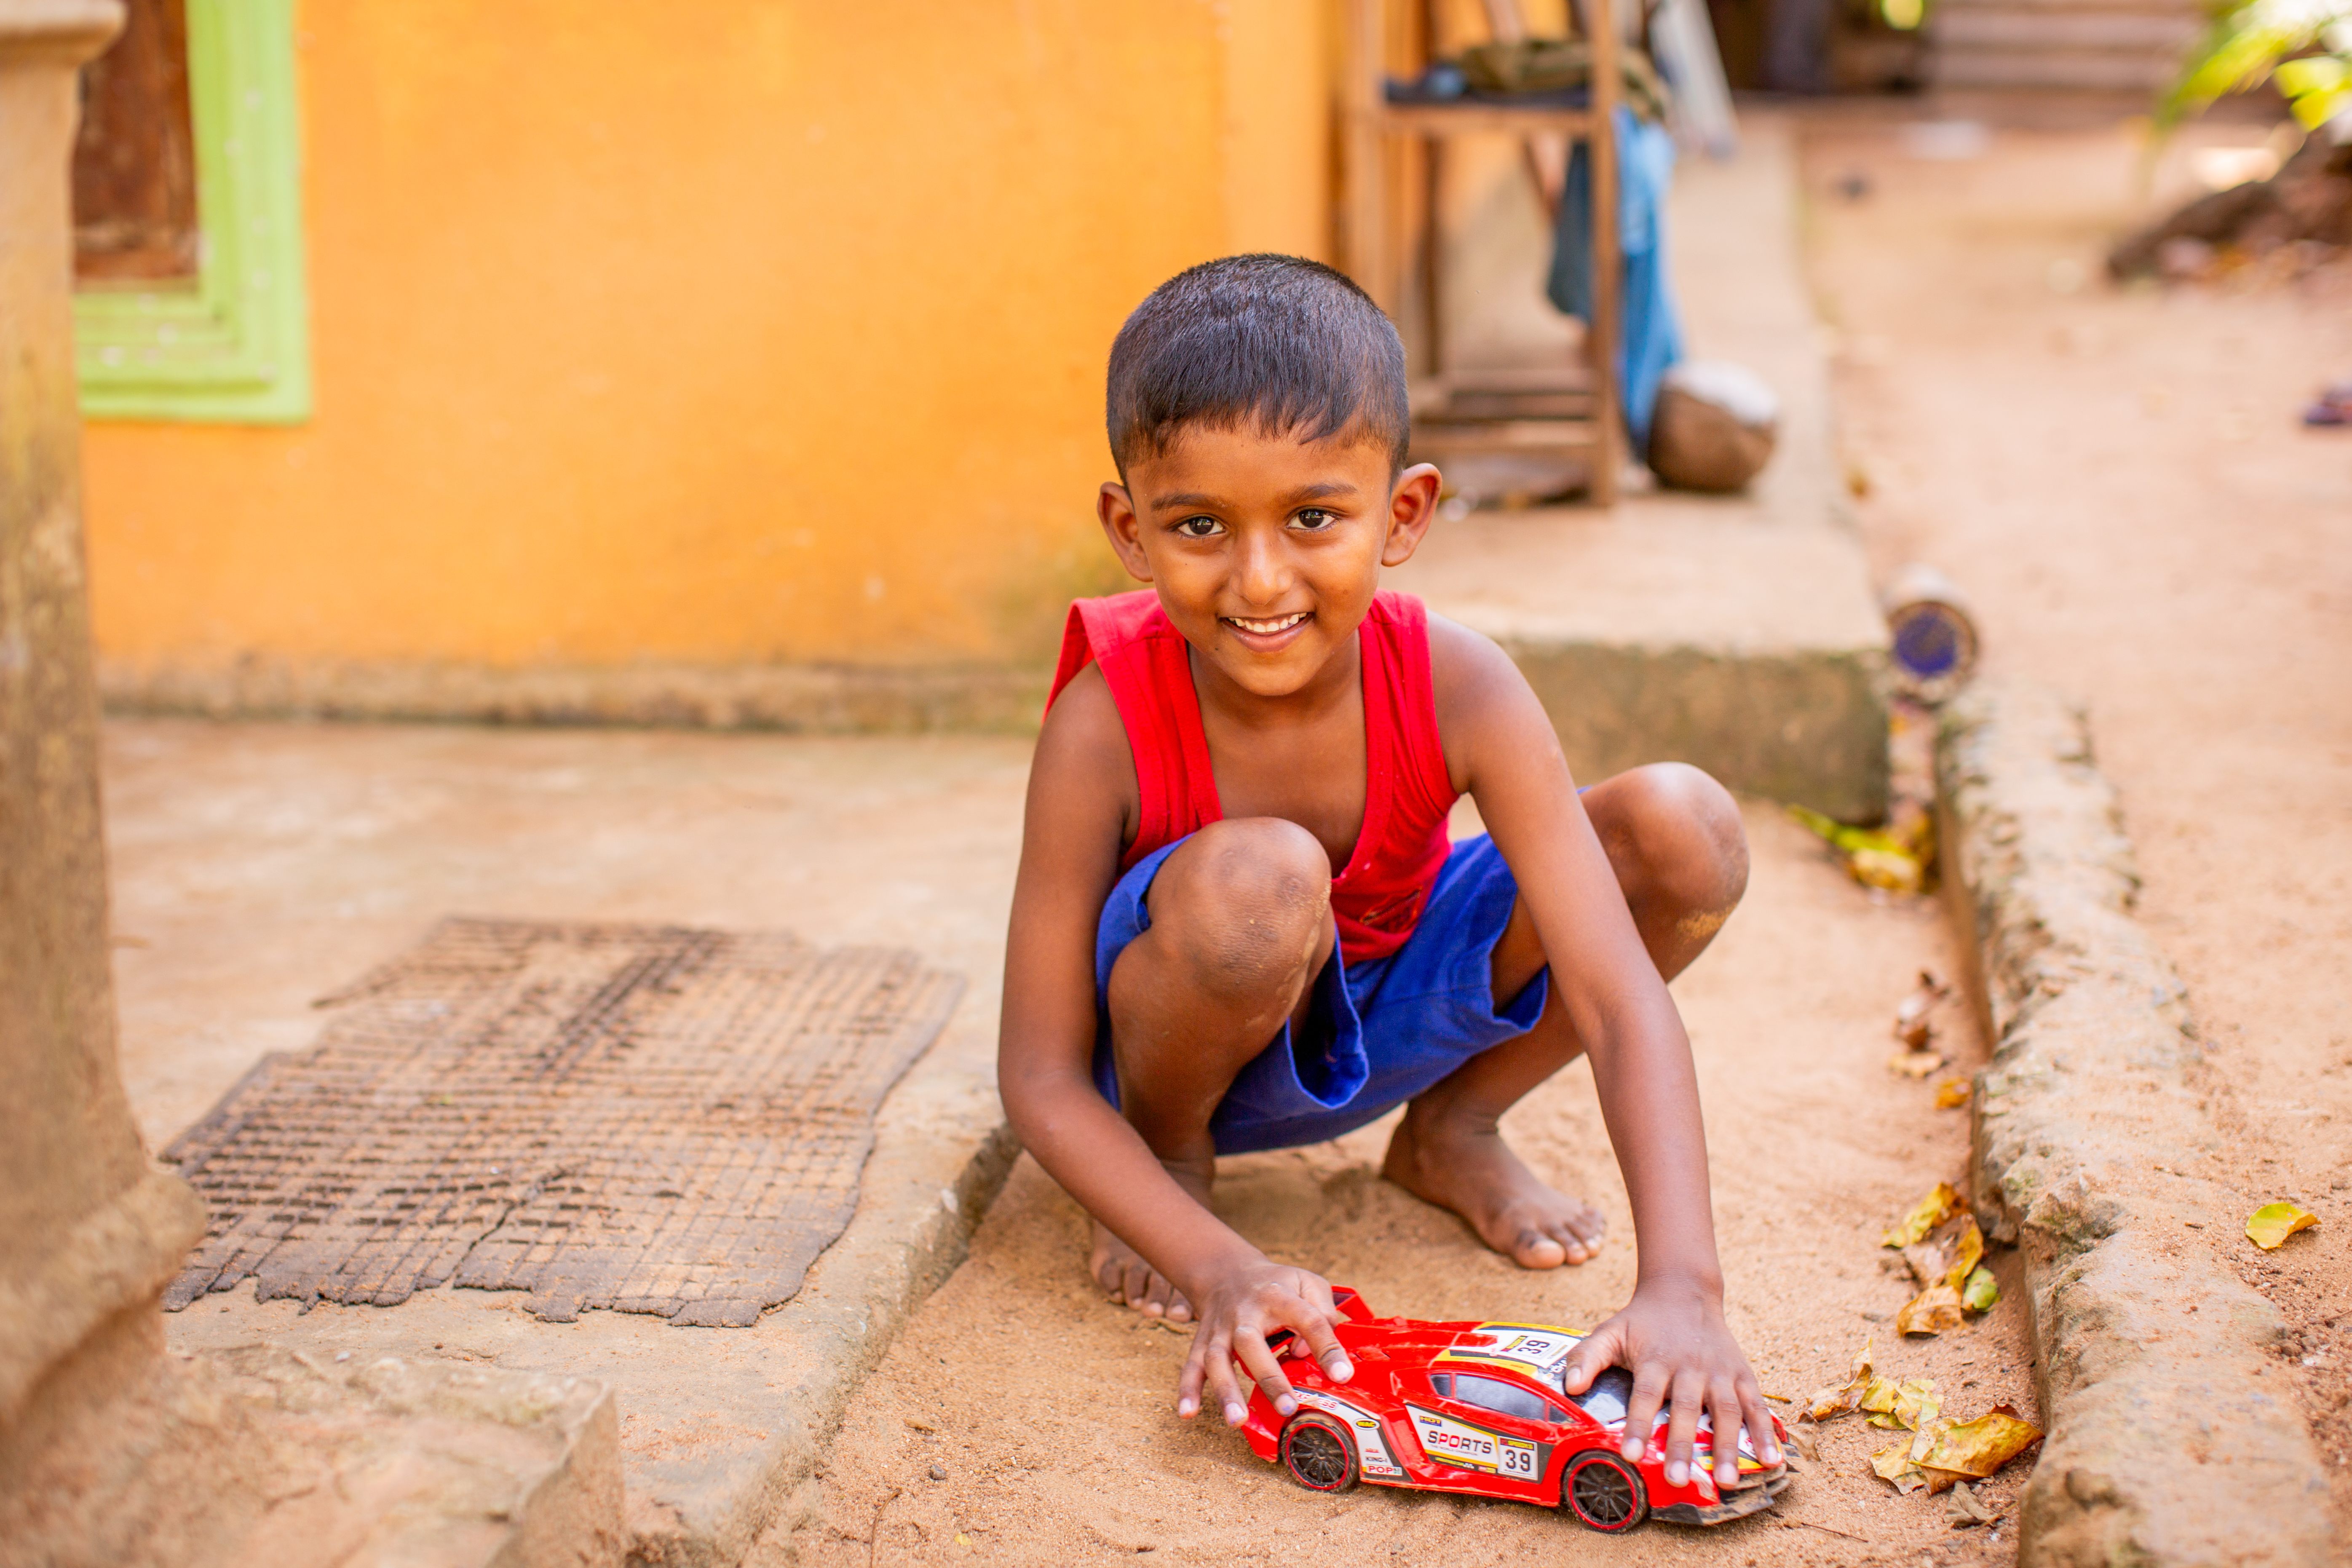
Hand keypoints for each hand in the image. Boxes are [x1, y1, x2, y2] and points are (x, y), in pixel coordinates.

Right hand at [1175, 1255, 1355, 1426]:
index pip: (1307, 1319)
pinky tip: (1187, 1413)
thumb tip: (1306, 1352)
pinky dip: (1187, 1390)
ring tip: (1237, 1421)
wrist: (1227, 1271)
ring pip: (1217, 1359)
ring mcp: (1220, 1329)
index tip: (1342, 1376)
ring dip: (1225, 1391)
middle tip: (1288, 1407)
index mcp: (1278, 1295)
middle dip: (1269, 1377)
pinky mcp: (1203, 1341)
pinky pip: (1191, 1365)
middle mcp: (1245, 1313)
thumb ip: (1321, 1311)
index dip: (1327, 1347)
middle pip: (1251, 1342)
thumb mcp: (1308, 1282)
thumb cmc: (1278, 1284)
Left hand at [1559, 1278, 1779, 1489]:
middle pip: (1687, 1408)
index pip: (1646, 1395)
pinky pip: (1757, 1404)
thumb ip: (1587, 1357)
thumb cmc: (1642, 1321)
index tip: (1631, 1454)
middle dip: (1682, 1445)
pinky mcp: (1741, 1374)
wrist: (1683, 1291)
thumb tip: (1570, 1386)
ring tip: (1725, 1481)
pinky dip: (1766, 1432)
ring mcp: (1719, 1371)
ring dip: (1727, 1446)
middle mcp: (1690, 1366)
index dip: (1639, 1425)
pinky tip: (1773, 1459)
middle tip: (1678, 1480)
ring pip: (1726, 1410)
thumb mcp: (1610, 1331)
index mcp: (1656, 1359)